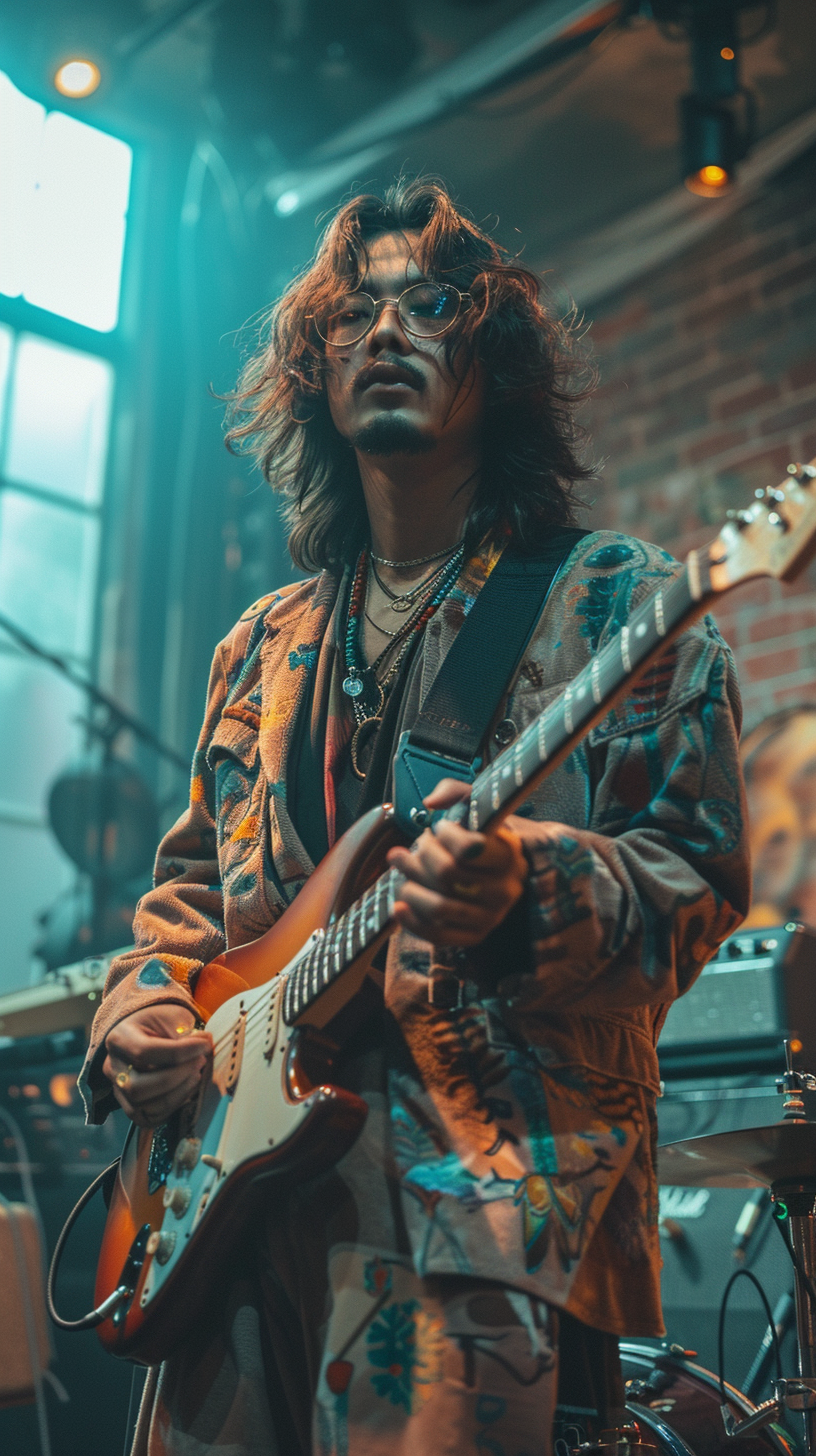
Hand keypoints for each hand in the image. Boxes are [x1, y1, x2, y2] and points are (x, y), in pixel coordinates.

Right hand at [103, 1004, 212, 1127]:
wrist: (149, 1032)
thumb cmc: (161, 1023)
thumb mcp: (171, 1017)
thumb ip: (184, 1032)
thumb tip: (202, 1046)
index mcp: (119, 1040)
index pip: (144, 1052)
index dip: (179, 1052)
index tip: (204, 1045)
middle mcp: (112, 1068)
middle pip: (138, 1088)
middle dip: (176, 1078)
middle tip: (200, 1062)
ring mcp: (119, 1091)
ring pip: (144, 1107)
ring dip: (178, 1094)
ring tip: (197, 1075)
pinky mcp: (131, 1107)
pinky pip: (149, 1119)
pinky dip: (173, 1108)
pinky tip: (187, 1090)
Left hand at [386, 777, 527, 946]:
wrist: (500, 873)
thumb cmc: (482, 837)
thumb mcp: (477, 807)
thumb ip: (455, 791)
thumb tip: (431, 802)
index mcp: (509, 855)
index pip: (469, 848)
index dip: (445, 834)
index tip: (439, 827)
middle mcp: (505, 889)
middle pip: (448, 874)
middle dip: (421, 856)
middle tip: (414, 846)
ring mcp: (491, 917)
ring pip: (440, 907)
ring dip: (410, 887)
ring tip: (401, 870)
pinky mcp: (475, 936)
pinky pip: (439, 936)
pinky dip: (412, 922)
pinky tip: (397, 906)